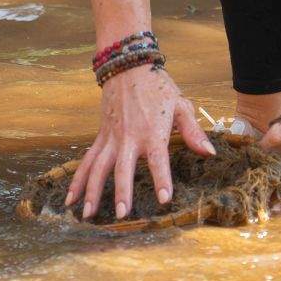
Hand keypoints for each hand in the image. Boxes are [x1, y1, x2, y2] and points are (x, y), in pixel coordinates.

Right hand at [67, 63, 215, 223]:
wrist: (127, 65)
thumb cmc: (157, 85)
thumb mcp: (180, 105)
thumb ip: (193, 131)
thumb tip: (210, 153)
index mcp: (152, 132)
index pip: (158, 160)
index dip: (162, 179)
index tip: (164, 199)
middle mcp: (129, 137)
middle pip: (123, 168)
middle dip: (122, 192)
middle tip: (122, 214)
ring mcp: (111, 138)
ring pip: (98, 168)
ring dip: (92, 192)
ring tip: (88, 215)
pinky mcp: (100, 136)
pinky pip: (87, 160)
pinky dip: (77, 180)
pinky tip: (70, 198)